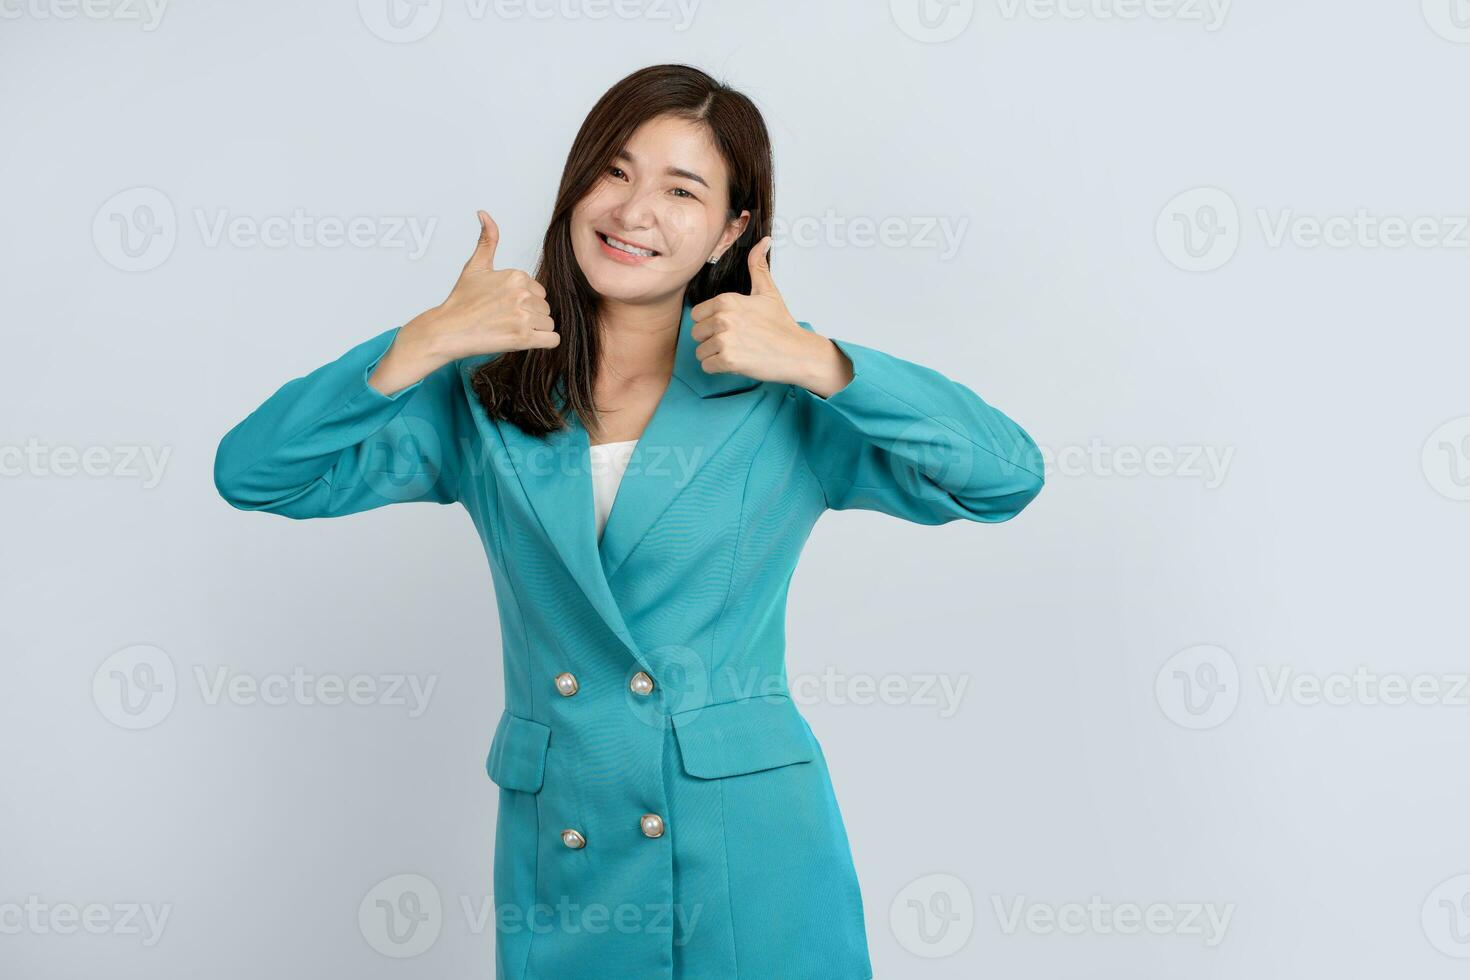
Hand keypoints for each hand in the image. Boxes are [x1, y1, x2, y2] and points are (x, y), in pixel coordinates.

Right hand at [371, 212, 558, 395]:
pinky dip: (544, 341)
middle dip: (530, 316)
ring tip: (509, 329)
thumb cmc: (461, 301)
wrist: (447, 330)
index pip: (538, 291)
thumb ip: (487, 240)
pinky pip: (552, 339)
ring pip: (548, 323)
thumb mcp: (474, 266)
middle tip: (504, 320)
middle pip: (545, 308)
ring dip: (534, 330)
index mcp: (516, 276)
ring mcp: (523, 316)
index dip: (523, 301)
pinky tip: (525, 340)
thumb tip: (484, 213)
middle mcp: (522, 294)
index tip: (503, 306)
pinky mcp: (523, 338)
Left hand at [689, 236, 852, 396]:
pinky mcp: (728, 360)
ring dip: (714, 355)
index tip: (730, 327)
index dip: (710, 323)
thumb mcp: (768, 291)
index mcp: (726, 300)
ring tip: (737, 352)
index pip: (696, 315)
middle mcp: (723, 318)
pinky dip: (718, 368)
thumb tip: (763, 240)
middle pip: (696, 334)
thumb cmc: (781, 323)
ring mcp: (724, 339)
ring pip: (700, 352)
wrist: (797, 352)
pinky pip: (707, 366)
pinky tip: (736, 362)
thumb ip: (758, 266)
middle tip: (735, 341)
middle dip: (711, 340)